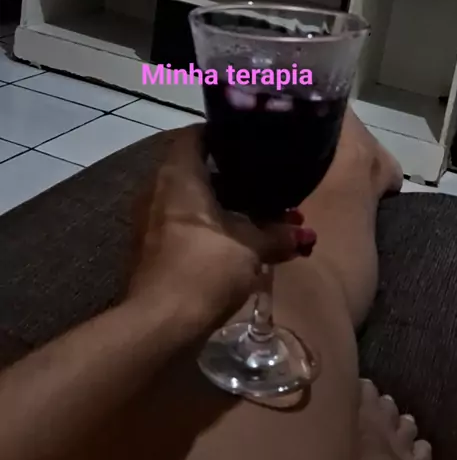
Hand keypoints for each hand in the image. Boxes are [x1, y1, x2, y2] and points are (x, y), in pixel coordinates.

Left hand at [128, 125, 316, 328]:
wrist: (159, 326)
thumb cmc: (204, 268)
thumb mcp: (250, 248)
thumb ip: (276, 235)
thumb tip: (304, 234)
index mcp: (177, 175)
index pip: (196, 135)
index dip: (223, 133)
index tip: (252, 139)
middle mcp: (157, 191)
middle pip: (197, 171)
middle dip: (233, 179)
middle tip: (266, 183)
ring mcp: (150, 223)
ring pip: (192, 203)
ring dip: (223, 209)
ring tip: (259, 218)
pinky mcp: (152, 252)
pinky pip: (184, 228)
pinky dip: (209, 230)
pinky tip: (237, 244)